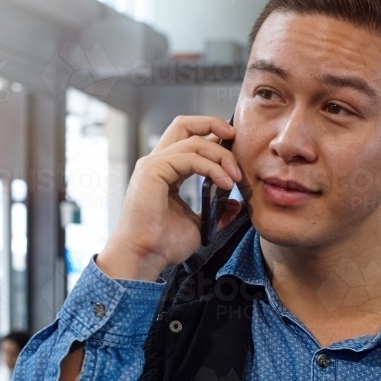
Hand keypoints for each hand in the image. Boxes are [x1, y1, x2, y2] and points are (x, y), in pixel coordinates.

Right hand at [96, 115, 242, 281]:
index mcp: (166, 171)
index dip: (212, 135)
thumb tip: (235, 203)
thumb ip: (217, 211)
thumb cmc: (163, 244)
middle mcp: (157, 162)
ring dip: (221, 156)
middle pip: (184, 124)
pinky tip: (225, 183)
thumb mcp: (200, 224)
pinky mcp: (153, 170)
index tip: (235, 146)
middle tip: (235, 137)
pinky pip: (189, 158)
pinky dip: (212, 168)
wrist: (144, 257)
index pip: (189, 139)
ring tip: (235, 178)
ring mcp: (153, 164)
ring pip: (194, 141)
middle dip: (212, 124)